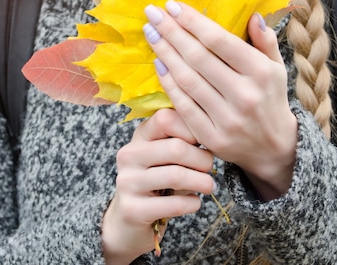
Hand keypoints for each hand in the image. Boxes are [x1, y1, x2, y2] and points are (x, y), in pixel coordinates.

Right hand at [102, 109, 214, 263]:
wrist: (130, 218)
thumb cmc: (158, 180)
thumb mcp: (166, 155)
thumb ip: (182, 140)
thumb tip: (209, 133)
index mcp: (139, 135)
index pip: (166, 118)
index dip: (191, 129)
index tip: (200, 142)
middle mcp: (128, 155)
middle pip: (176, 147)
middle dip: (202, 159)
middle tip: (210, 168)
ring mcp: (127, 182)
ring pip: (176, 176)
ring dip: (201, 182)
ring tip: (209, 185)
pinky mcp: (132, 209)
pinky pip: (174, 204)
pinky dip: (192, 203)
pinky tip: (194, 202)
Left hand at [142, 0, 297, 199]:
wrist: (273, 148)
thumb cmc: (270, 98)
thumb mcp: (276, 68)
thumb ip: (265, 41)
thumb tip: (253, 15)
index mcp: (261, 73)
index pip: (220, 41)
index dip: (193, 22)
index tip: (172, 5)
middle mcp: (244, 95)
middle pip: (198, 58)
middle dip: (172, 32)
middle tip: (152, 13)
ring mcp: (227, 118)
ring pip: (187, 80)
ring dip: (165, 53)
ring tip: (150, 33)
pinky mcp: (211, 137)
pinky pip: (183, 105)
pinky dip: (168, 83)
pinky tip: (158, 63)